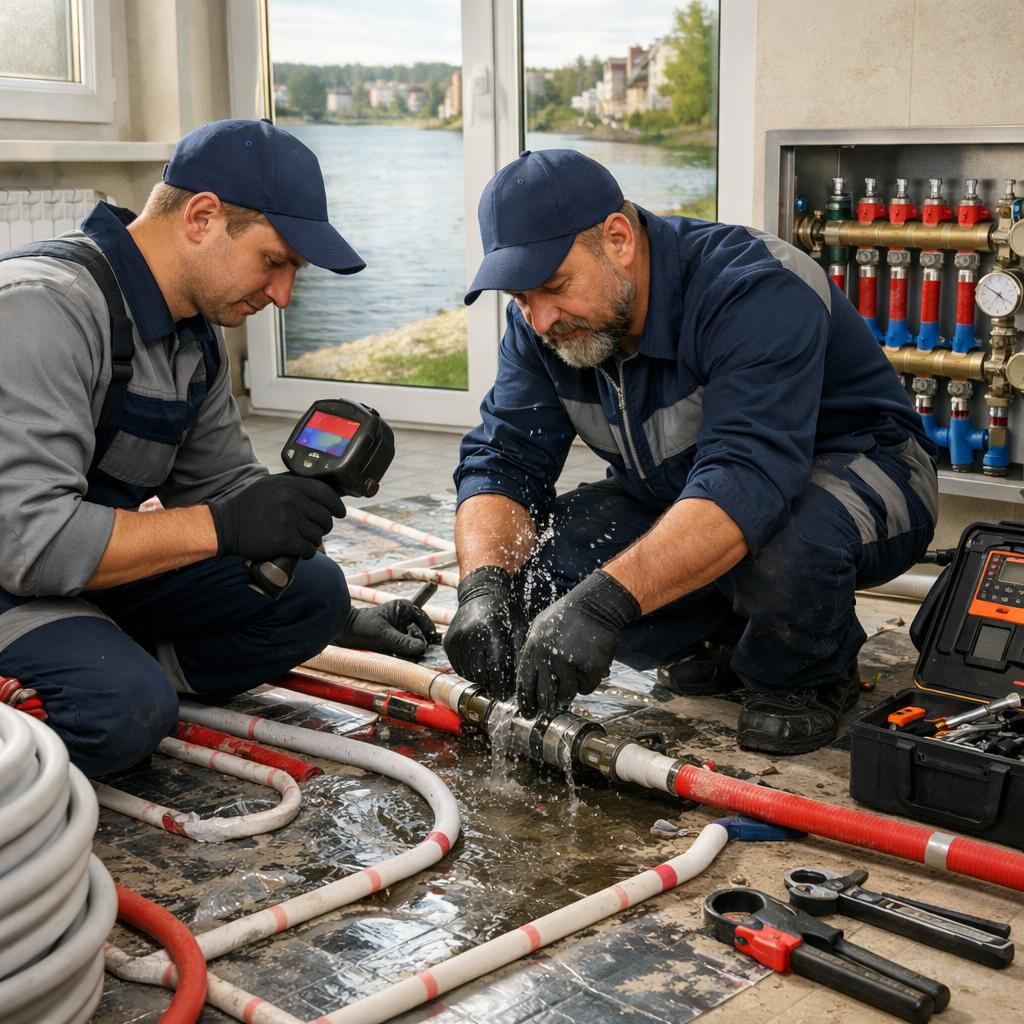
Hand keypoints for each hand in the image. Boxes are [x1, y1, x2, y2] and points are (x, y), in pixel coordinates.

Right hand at [207, 474, 344, 561]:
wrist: (224, 525)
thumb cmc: (247, 505)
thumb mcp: (269, 485)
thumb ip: (293, 487)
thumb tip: (318, 494)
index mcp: (290, 485)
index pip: (325, 493)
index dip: (336, 505)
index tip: (340, 512)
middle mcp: (292, 500)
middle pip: (324, 517)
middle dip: (324, 526)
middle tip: (318, 530)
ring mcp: (288, 520)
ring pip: (317, 534)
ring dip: (314, 540)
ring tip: (304, 540)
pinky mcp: (284, 540)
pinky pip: (308, 548)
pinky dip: (308, 552)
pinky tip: (302, 550)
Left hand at [336, 601, 439, 659]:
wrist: (344, 632)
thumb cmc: (362, 626)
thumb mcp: (382, 633)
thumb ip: (402, 641)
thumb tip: (421, 648)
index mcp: (404, 609)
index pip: (424, 619)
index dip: (427, 631)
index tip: (428, 642)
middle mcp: (404, 619)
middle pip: (420, 633)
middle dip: (417, 643)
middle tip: (415, 652)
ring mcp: (400, 630)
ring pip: (413, 643)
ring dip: (410, 651)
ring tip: (403, 655)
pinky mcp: (395, 641)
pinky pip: (405, 649)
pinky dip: (403, 654)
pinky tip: (397, 657)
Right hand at [442, 565, 525, 699]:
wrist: (481, 593)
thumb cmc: (504, 612)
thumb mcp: (518, 630)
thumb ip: (518, 656)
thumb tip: (518, 684)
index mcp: (492, 631)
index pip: (496, 668)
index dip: (501, 686)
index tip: (504, 695)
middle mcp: (471, 635)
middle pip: (481, 674)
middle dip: (491, 682)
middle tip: (498, 682)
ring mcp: (457, 638)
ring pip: (468, 673)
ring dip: (479, 677)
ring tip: (489, 670)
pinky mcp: (448, 642)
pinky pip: (458, 666)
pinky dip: (468, 669)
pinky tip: (478, 662)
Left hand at [516, 569, 639, 717]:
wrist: (595, 606)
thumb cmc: (566, 615)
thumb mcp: (539, 627)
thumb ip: (532, 650)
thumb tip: (526, 676)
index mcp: (534, 650)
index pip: (525, 683)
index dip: (526, 701)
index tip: (528, 712)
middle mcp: (550, 660)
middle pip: (545, 695)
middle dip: (547, 706)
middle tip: (550, 710)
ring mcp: (570, 665)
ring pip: (566, 695)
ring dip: (568, 694)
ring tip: (572, 683)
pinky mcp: (589, 669)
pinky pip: (586, 687)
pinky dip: (587, 683)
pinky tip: (588, 668)